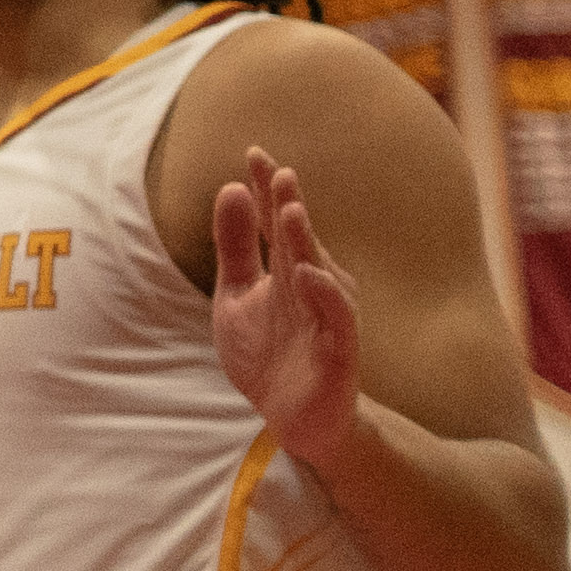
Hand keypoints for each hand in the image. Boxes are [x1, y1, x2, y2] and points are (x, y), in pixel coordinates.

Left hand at [211, 148, 362, 466]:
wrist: (294, 419)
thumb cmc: (268, 353)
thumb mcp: (237, 294)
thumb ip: (235, 246)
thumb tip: (230, 188)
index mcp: (289, 271)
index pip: (278, 222)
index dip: (268, 189)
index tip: (252, 152)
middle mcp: (313, 287)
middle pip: (301, 240)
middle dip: (289, 205)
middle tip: (277, 170)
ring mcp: (328, 317)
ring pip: (322, 272)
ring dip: (308, 242)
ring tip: (291, 209)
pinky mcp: (340, 351)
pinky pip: (337, 319)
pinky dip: (325, 295)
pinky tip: (308, 273)